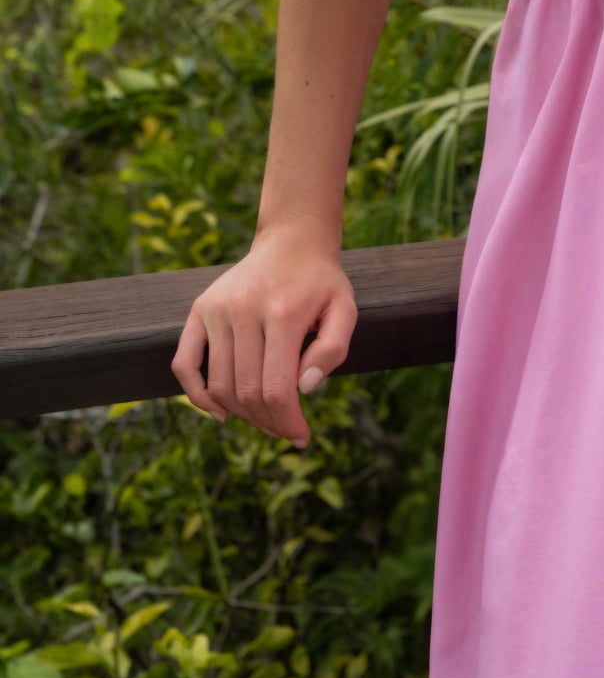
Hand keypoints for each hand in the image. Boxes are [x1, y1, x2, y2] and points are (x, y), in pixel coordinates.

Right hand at [171, 221, 356, 448]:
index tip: (301, 436)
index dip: (287, 422)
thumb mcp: (344, 309)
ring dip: (240, 414)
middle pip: (247, 392)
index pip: (276, 388)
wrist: (292, 241)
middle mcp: (243, 309)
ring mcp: (216, 309)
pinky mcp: (199, 309)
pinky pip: (184, 364)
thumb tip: (304, 389)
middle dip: (267, 422)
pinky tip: (220, 412)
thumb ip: (333, 350)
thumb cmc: (321, 282)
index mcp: (283, 312)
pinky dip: (197, 396)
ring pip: (218, 385)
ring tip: (263, 420)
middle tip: (284, 430)